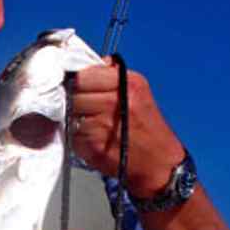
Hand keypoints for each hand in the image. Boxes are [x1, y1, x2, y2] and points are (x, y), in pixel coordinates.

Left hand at [71, 58, 184, 198]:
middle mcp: (115, 101)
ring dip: (74, 119)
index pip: (85, 74)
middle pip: (74, 92)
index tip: (77, 87)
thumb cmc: (147, 129)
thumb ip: (112, 77)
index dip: (78, 81)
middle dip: (74, 99)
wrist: (159, 164)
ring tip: (91, 124)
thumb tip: (88, 65)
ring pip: (70, 113)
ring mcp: (103, 124)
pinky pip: (72, 134)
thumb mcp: (138, 93)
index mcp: (128, 83)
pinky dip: (77, 137)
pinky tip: (93, 139)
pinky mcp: (93, 144)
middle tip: (84, 108)